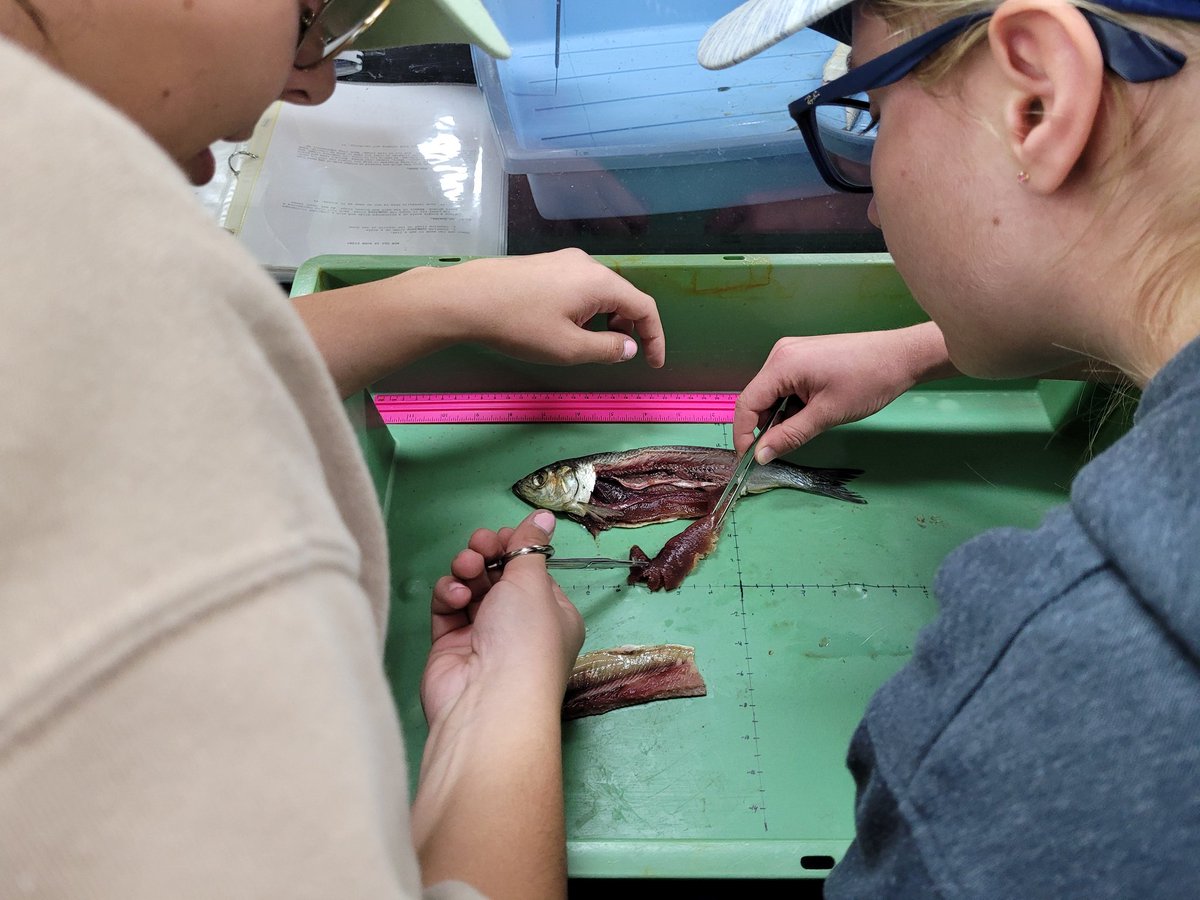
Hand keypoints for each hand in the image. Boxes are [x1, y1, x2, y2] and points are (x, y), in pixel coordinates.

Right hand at [424, 510, 584, 726]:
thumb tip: (544, 516)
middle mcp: (520, 626)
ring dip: (467, 570)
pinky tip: (455, 597)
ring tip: (468, 570)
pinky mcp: (451, 645)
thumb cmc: (524, 642)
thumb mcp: (533, 582)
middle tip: (481, 545)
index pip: (532, 570)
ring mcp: (484, 636)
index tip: (504, 536)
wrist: (488, 700)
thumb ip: (529, 545)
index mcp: (552, 613)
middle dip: (487, 554)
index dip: (516, 548)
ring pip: (471, 586)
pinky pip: (447, 607)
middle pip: (499, 575)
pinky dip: (448, 595)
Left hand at [436, 249, 665, 367]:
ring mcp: (563, 261)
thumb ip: (606, 349)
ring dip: (604, 320)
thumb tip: (629, 347)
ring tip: (584, 344)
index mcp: (600, 282)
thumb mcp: (568, 348)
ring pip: (599, 292)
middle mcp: (586, 264)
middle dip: (628, 328)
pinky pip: (578, 287)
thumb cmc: (519, 325)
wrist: (465, 298)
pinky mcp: (544, 265)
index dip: (655, 337)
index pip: (644, 307)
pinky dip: (585, 310)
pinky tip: (562, 327)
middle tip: (616, 355)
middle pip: (623, 296)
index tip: (653, 363)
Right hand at [734, 323, 957, 461]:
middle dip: (764, 426)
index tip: (750, 459)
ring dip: (781, 416)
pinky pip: (786, 384)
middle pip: (757, 398)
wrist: (902, 357)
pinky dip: (792, 404)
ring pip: (772, 393)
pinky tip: (811, 413)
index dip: (744, 434)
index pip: (747, 403)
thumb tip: (760, 456)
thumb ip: (789, 436)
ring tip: (806, 427)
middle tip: (779, 450)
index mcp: (782, 364)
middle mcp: (780, 354)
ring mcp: (792, 352)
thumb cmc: (868, 381)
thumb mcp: (826, 415)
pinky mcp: (804, 355)